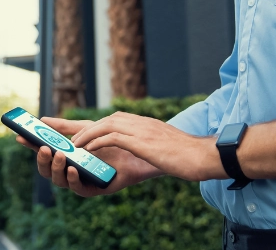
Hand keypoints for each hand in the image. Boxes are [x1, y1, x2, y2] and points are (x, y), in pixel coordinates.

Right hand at [16, 117, 162, 197]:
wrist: (134, 150)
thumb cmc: (110, 141)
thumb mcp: (85, 129)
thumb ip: (64, 127)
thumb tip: (42, 120)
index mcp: (64, 155)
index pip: (43, 151)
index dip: (30, 145)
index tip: (19, 136)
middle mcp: (68, 169)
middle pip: (47, 169)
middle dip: (41, 159)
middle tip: (43, 147)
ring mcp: (79, 180)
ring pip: (59, 180)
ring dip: (56, 168)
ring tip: (59, 154)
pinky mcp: (93, 189)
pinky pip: (78, 188)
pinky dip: (73, 179)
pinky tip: (73, 168)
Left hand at [70, 112, 225, 181]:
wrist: (205, 155)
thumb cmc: (188, 156)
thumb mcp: (164, 147)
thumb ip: (151, 144)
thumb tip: (143, 152)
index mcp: (145, 124)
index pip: (114, 119)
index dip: (94, 124)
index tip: (80, 130)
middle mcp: (141, 123)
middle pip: (105, 119)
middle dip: (84, 126)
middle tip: (70, 135)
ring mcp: (141, 130)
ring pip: (105, 125)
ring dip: (87, 134)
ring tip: (74, 145)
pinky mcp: (142, 142)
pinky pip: (113, 137)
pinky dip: (98, 141)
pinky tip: (89, 149)